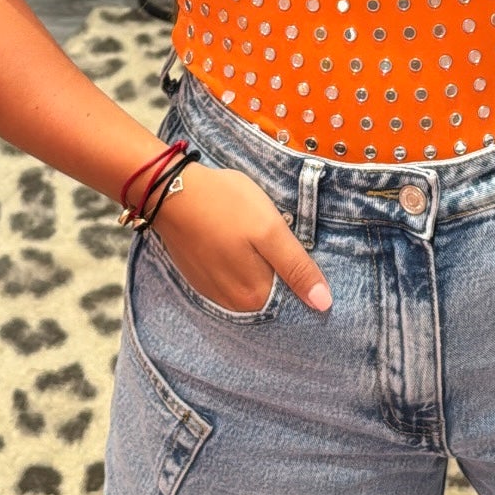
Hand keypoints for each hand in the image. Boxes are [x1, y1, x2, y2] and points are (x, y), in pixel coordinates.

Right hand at [152, 162, 332, 312]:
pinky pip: (230, 275)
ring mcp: (213, 290)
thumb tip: (324, 304)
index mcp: (254, 297)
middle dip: (278, 266)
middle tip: (269, 234)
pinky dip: (237, 260)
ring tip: (249, 234)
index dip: (299, 271)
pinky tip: (233, 237)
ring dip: (257, 262)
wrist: (171, 189)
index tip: (292, 246)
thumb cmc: (225, 205)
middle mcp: (232, 303)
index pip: (292, 295)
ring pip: (250, 281)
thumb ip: (297, 268)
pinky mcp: (199, 275)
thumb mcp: (270, 231)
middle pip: (271, 289)